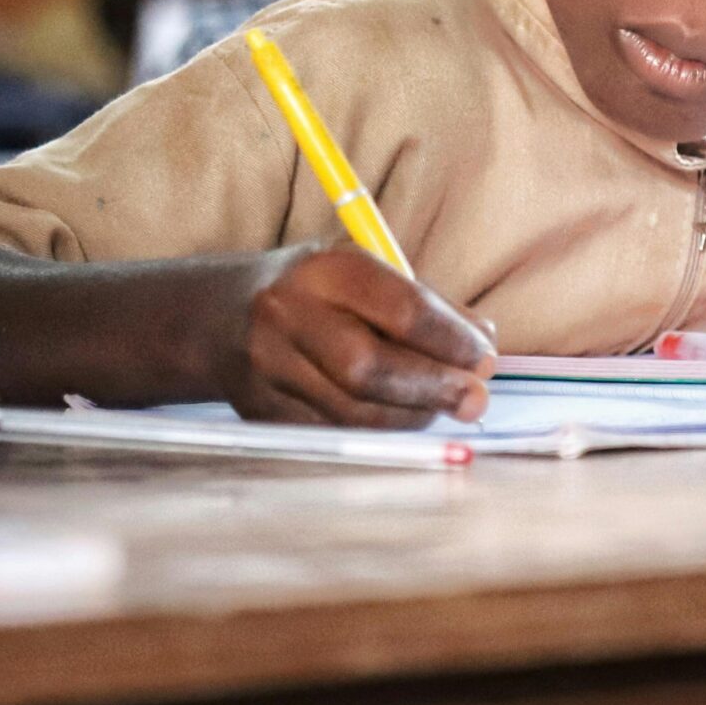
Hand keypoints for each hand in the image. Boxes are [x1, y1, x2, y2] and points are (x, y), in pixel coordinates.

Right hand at [213, 246, 495, 428]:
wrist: (219, 317)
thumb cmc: (316, 292)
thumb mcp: (363, 273)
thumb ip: (424, 303)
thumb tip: (484, 341)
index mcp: (324, 271)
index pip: (400, 309)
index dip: (450, 340)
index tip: (485, 357)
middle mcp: (289, 318)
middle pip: (369, 369)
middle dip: (432, 388)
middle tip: (475, 400)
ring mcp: (269, 371)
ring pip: (353, 412)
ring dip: (411, 416)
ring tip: (442, 408)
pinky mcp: (263, 414)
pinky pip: (334, 433)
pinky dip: (378, 431)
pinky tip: (402, 420)